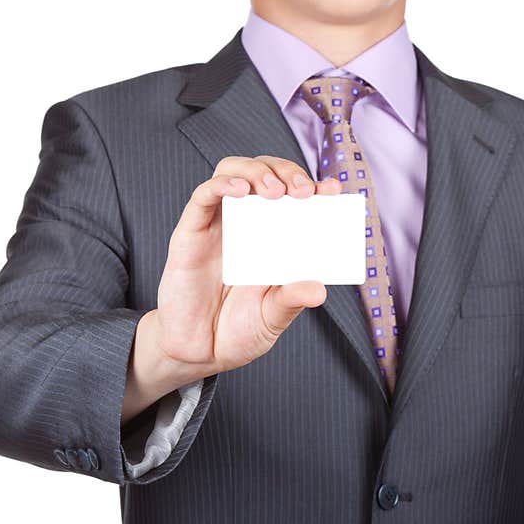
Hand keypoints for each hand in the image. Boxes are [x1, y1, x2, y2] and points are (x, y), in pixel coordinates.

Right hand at [122, 156, 341, 421]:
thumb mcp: (273, 317)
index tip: (332, 189)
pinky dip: (221, 184)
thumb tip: (318, 290)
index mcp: (275, 237)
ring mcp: (219, 224)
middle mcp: (248, 224)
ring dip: (257, 171)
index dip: (314, 185)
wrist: (198, 352)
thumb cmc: (239, 331)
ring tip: (275, 192)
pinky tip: (240, 190)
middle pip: (266, 172)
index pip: (295, 196)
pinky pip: (203, 196)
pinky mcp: (190, 232)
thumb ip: (291, 300)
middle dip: (288, 172)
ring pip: (234, 171)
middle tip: (303, 192)